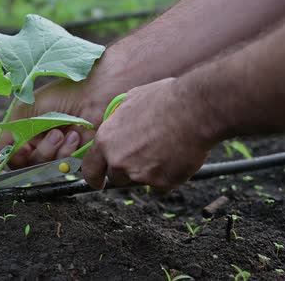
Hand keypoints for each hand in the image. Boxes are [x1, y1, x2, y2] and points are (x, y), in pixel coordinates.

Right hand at [0, 50, 128, 171]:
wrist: (95, 94)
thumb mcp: (25, 111)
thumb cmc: (61, 94)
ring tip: (60, 131)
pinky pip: (62, 166)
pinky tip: (74, 135)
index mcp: (24, 129)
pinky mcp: (74, 157)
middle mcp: (38, 141)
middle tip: (32, 141)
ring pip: (40, 166)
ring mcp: (56, 150)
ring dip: (48, 149)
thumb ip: (5, 136)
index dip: (0, 161)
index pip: (7, 152)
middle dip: (26, 153)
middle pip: (21, 164)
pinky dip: (66, 151)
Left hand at [82, 78, 218, 190]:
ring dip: (148, 172)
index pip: (90, 169)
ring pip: (139, 181)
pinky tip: (177, 158)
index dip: (94, 177)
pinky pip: (162, 186)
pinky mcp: (162, 182)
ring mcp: (139, 174)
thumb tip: (117, 122)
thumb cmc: (164, 99)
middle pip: (116, 177)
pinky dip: (168, 177)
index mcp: (106, 140)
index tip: (98, 182)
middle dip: (127, 170)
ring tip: (165, 150)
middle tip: (145, 154)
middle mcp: (118, 160)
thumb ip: (118, 119)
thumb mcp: (130, 101)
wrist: (194, 109)